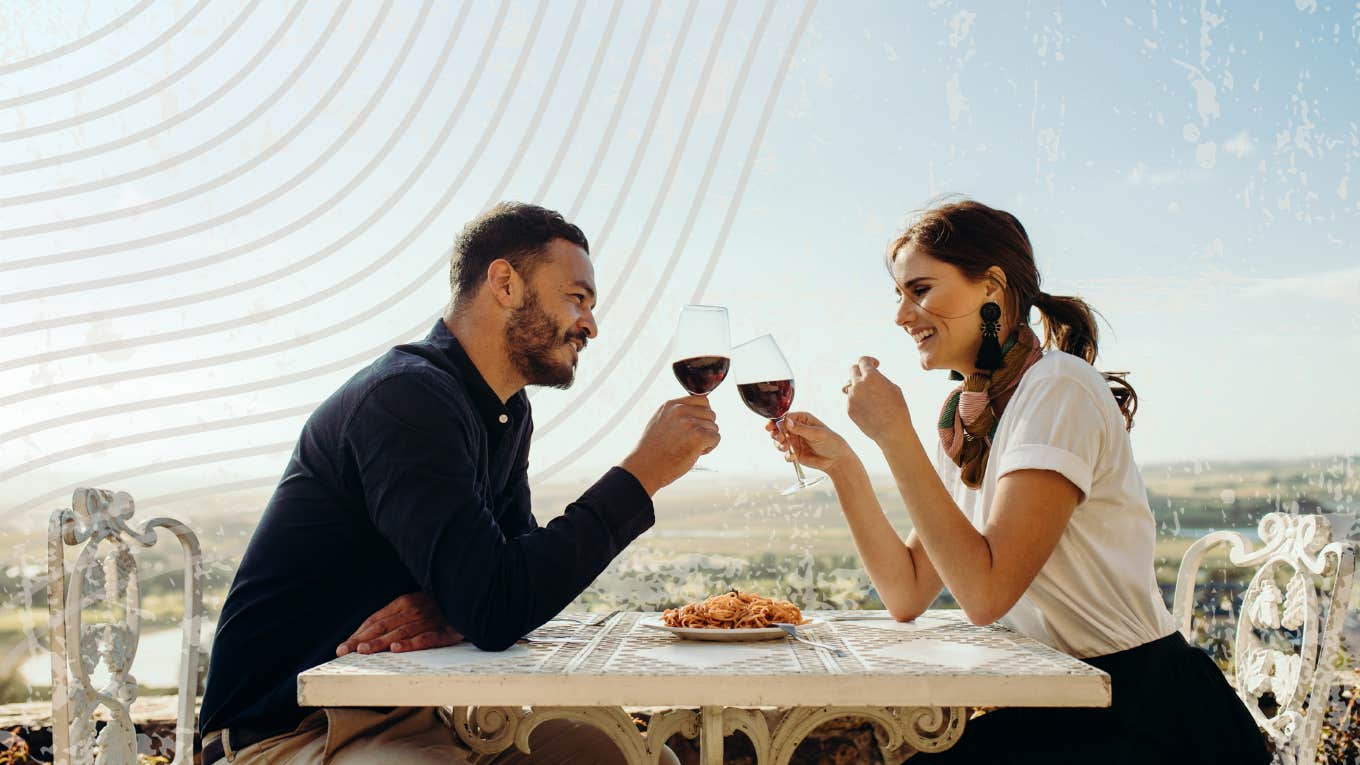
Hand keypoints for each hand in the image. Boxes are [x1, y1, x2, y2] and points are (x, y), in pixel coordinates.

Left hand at [336, 591, 462, 655]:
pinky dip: (410, 643)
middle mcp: (416, 609)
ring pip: (400, 631)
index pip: (377, 618)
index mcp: (406, 602)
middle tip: (344, 651)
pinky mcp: (447, 631)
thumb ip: (399, 616)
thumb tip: (374, 634)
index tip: (343, 646)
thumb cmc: (444, 605)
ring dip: (380, 641)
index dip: (359, 632)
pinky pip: (426, 637)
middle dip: (362, 639)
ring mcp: (431, 619)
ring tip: (364, 650)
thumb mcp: (419, 605)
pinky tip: (396, 648)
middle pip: (384, 625)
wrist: (476, 598)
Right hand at [620, 395, 720, 494]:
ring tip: (690, 448)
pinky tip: (696, 453)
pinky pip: (716, 438)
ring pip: (714, 427)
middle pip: (710, 414)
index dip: (702, 415)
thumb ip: (677, 414)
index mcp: (671, 404)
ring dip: (707, 439)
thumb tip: (697, 412)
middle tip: (691, 441)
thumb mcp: (660, 422)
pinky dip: (710, 447)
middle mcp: (681, 410)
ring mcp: (690, 422)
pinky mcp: (698, 436)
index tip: (695, 427)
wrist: (645, 468)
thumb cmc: (652, 451)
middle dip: (705, 428)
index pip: (702, 400)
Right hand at [765, 412, 854, 474]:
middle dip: (776, 434)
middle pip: (779, 429)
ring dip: (779, 445)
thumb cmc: (830, 442)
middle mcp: (796, 429)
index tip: (771, 427)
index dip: (776, 422)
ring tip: (786, 448)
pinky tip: (793, 457)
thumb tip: (786, 421)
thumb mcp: (816, 433)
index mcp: (802, 419)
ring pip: (779, 441)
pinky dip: (787, 456)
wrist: (836, 459)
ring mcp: (794, 441)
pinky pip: (785, 454)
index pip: (785, 418)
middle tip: (780, 438)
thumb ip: (800, 428)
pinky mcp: (794, 453)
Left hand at [844, 356, 911, 443]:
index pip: (863, 361)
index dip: (869, 361)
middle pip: (853, 370)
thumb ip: (879, 379)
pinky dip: (858, 401)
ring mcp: (852, 398)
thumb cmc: (897, 409)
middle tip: (867, 377)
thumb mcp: (893, 387)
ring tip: (869, 395)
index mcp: (871, 377)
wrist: (892, 431)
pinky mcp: (849, 409)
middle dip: (860, 371)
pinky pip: (851, 400)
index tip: (875, 365)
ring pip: (850, 386)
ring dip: (857, 387)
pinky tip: (869, 409)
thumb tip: (870, 376)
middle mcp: (858, 385)